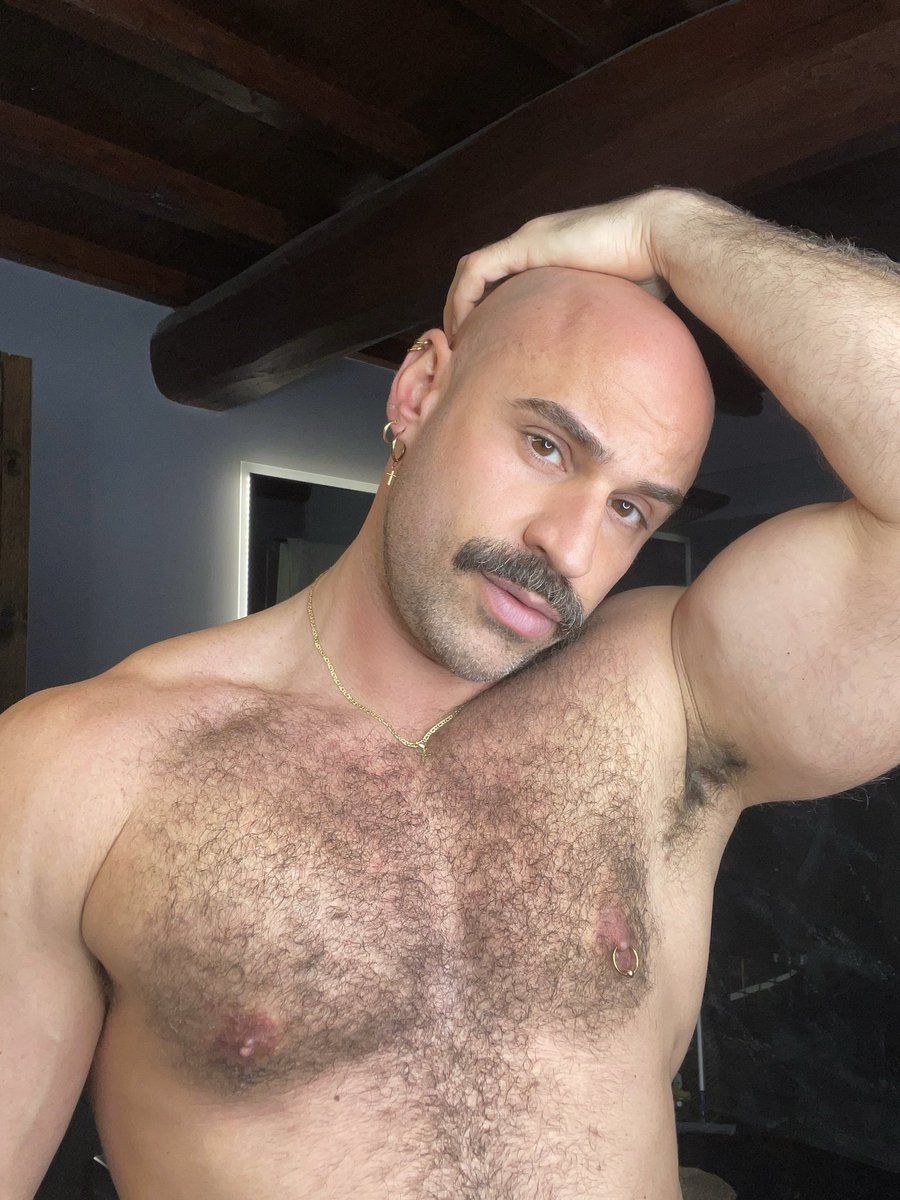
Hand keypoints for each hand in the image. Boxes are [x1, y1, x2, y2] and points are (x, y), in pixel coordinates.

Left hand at [443, 189, 676, 337]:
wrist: (656, 239)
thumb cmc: (648, 272)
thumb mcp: (611, 304)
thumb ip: (595, 320)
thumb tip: (601, 357)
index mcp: (552, 255)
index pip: (506, 278)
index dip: (489, 307)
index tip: (486, 341)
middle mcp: (534, 243)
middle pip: (483, 273)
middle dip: (466, 308)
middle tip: (464, 344)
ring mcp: (528, 240)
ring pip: (473, 270)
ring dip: (457, 303)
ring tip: (457, 339)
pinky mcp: (527, 244)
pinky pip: (478, 268)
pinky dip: (463, 296)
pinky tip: (463, 324)